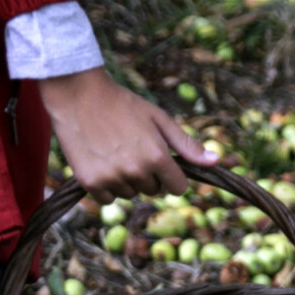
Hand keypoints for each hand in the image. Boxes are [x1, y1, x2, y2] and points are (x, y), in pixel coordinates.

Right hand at [39, 69, 216, 198]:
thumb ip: (186, 145)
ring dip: (126, 180)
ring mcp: (112, 178)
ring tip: (113, 151)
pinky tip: (100, 161)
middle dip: (148, 175)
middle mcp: (136, 171)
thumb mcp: (159, 119)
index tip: (161, 163)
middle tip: (131, 148)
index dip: (172, 176)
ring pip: (130, 194)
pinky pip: (108, 199)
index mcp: (157, 156)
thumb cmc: (122, 104)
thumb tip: (215, 161)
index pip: (178, 188)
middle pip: (153, 190)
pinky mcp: (90, 183)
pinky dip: (105, 186)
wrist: (78, 95)